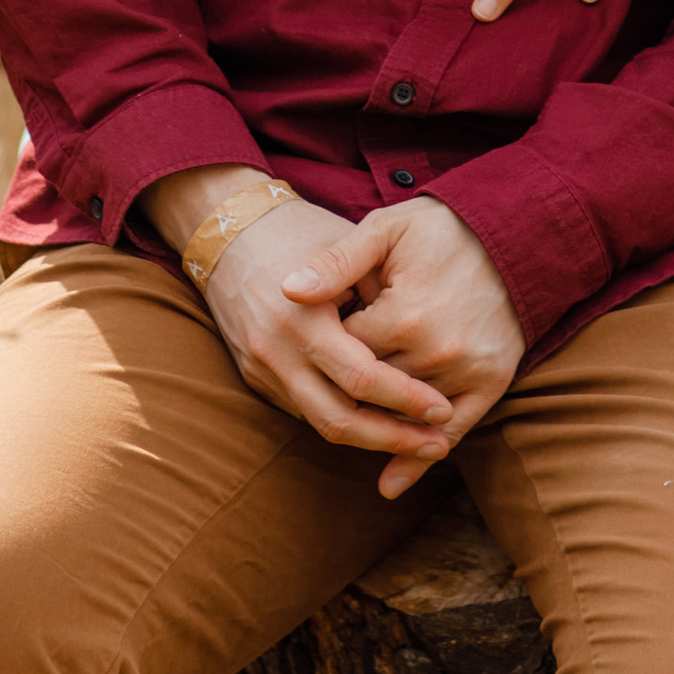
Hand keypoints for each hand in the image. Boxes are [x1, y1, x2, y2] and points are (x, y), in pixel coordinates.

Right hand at [150, 172, 455, 463]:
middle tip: (437, 444)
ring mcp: (261, 368)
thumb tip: (427, 346)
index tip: (444, 409)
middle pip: (340, 420)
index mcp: (303, 318)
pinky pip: (303, 410)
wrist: (229, 229)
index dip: (406, 399)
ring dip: (370, 439)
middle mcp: (277, 351)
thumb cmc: (301, 231)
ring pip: (320, 425)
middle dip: (393, 438)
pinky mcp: (254, 376)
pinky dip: (342, 418)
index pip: (362, 378)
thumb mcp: (348, 250)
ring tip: (416, 442)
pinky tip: (377, 420)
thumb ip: (382, 297)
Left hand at [282, 203, 523, 498]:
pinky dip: (419, 460)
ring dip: (376, 422)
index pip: (345, 354)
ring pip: (404, 415)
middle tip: (326, 376)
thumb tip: (287, 291)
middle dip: (347, 386)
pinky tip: (390, 483)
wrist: (513, 232)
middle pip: (371, 390)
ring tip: (344, 425)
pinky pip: (453, 430)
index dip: (327, 346)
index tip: (321, 334)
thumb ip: (336, 263)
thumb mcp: (385, 230)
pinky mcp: (492, 381)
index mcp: (403, 315)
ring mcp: (466, 371)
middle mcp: (436, 351)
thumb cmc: (440, 228)